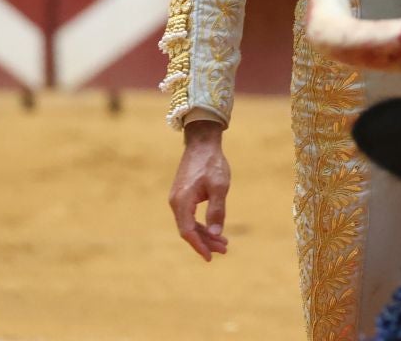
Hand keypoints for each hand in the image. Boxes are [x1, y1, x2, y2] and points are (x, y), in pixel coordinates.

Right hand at [169, 120, 230, 259]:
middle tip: (224, 249)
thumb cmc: (212, 163)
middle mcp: (176, 202)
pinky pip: (190, 216)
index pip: (187, 231)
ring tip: (223, 242)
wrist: (202, 143)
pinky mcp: (182, 195)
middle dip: (206, 241)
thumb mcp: (219, 186)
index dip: (199, 245)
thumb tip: (216, 233)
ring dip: (205, 234)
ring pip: (189, 224)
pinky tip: (214, 229)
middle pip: (188, 230)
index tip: (210, 257)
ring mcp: (178, 198)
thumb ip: (216, 210)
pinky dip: (201, 224)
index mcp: (182, 201)